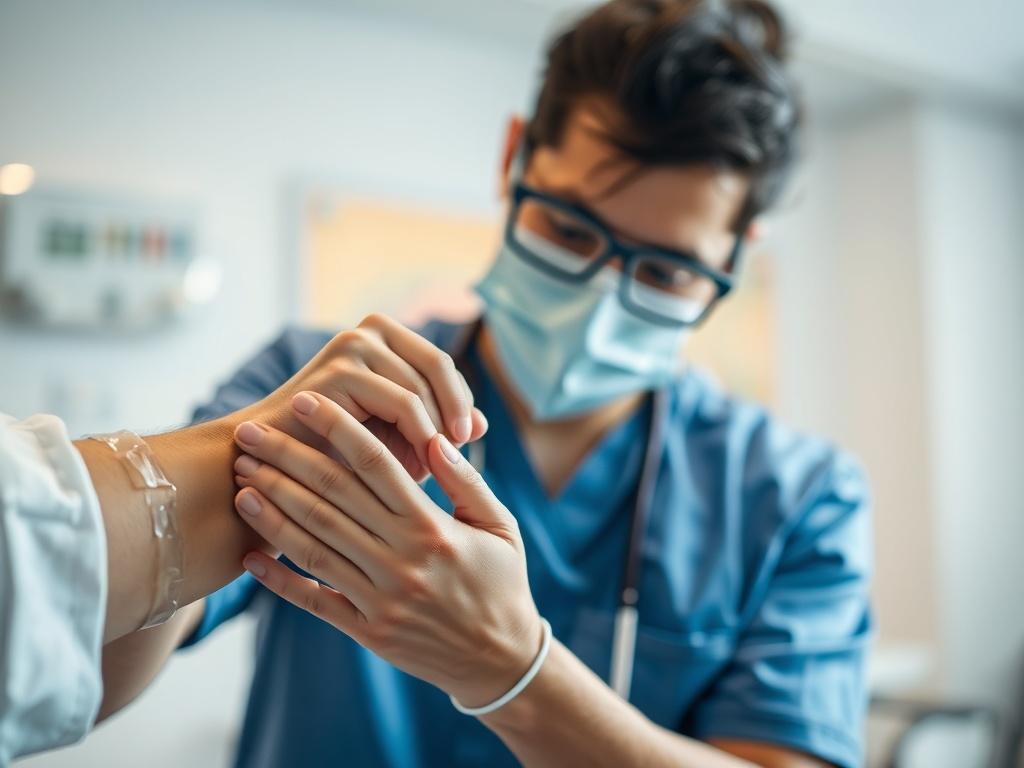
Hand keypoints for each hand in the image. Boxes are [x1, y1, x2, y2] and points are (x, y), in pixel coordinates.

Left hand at [230, 391, 543, 707]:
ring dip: (273, 511)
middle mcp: (401, 561)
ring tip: (241, 482)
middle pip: (331, 498)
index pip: (374, 464)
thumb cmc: (502, 582)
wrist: (500, 660)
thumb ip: (467, 482)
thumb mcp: (500, 526)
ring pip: (314, 545)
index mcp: (433, 528)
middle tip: (249, 434)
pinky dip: (279, 580)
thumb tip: (435, 438)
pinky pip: (314, 602)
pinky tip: (250, 556)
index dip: (336, 428)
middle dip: (285, 460)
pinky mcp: (368, 631)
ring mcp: (380, 599)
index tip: (305, 401)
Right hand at [232, 313, 486, 481]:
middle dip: (455, 411)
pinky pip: (402, 401)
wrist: (269, 466)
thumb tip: (483, 426)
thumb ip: (437, 425)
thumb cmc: (337, 454)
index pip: (440, 363)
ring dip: (435, 427)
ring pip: (422, 386)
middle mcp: (368, 329)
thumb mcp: (397, 436)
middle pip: (438, 366)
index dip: (460, 400)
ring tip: (438, 463)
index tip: (469, 440)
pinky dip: (419, 434)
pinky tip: (421, 464)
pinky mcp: (340, 370)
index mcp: (384, 335)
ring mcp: (351, 345)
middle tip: (462, 450)